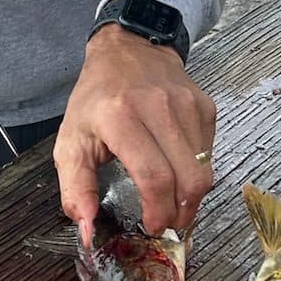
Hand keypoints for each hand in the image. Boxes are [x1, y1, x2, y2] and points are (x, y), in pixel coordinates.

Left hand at [53, 26, 215, 241]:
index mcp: (121, 118)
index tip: (152, 226)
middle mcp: (158, 108)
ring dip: (192, 196)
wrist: (128, 49)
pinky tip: (179, 169)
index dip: (158, 211)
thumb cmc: (97, 98)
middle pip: (188, 178)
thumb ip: (76, 189)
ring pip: (204, 169)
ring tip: (173, 201)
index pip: (154, 176)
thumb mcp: (71, 141)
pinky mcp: (205, 105)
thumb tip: (88, 231)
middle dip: (181, 212)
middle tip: (167, 222)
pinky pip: (209, 153)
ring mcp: (187, 104)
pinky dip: (197, 170)